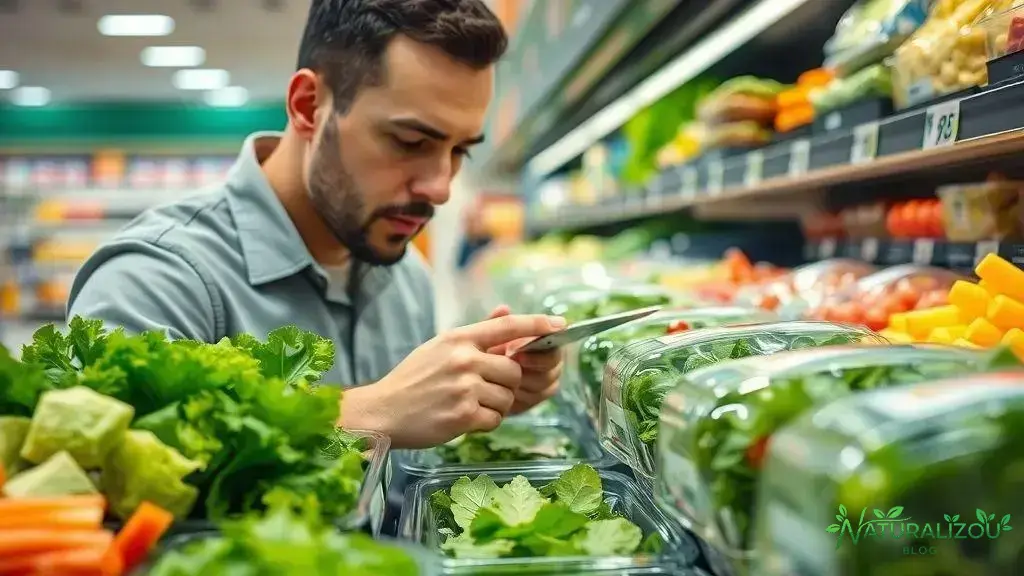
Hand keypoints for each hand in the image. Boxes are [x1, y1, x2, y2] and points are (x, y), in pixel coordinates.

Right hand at [340, 313, 565, 447]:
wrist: (382, 411)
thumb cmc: (412, 380)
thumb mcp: (439, 348)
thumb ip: (475, 335)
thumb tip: (506, 312)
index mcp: (458, 339)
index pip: (507, 326)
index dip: (537, 325)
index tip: (560, 325)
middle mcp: (463, 359)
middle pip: (514, 370)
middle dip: (506, 384)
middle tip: (483, 390)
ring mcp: (464, 387)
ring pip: (507, 397)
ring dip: (495, 406)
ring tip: (468, 405)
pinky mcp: (463, 415)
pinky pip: (496, 419)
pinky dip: (485, 422)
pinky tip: (463, 419)